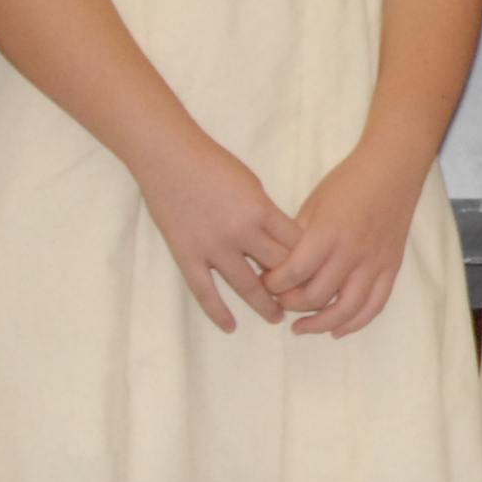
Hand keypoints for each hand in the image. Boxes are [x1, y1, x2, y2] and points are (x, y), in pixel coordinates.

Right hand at [137, 138, 302, 332]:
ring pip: (247, 286)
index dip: (308, 261)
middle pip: (277, 268)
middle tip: (301, 299)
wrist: (167, 156)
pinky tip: (231, 326)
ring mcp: (212, 247)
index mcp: (261, 211)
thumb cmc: (212, 163)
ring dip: (264, 305)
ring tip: (276, 317)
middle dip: (292, 284)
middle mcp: (240, 233)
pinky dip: (218, 312)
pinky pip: (205, 292)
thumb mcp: (252, 184)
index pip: (295, 246)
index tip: (313, 272)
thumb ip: (266, 214)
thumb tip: (279, 241)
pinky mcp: (187, 255)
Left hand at [262, 144, 430, 338]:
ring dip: (319, 324)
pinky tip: (337, 330)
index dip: (274, 284)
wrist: (392, 171)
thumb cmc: (348, 182)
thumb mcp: (314, 203)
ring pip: (346, 310)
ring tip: (301, 328)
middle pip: (316, 296)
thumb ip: (296, 237)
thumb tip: (277, 266)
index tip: (264, 283)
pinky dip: (355, 324)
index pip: (294, 272)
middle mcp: (352, 252)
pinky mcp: (391, 269)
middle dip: (290, 304)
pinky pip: (374, 306)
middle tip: (278, 301)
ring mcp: (374, 264)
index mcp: (328, 233)